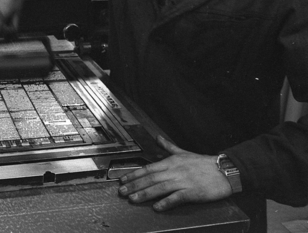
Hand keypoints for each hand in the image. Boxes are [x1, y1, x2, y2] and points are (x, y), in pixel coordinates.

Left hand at [118, 135, 232, 210]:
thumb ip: (168, 147)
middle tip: (121, 192)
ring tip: (132, 199)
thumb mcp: (184, 152)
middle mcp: (174, 171)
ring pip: (159, 187)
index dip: (134, 175)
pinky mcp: (193, 192)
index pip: (148, 169)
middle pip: (150, 178)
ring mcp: (183, 182)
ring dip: (144, 194)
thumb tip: (157, 138)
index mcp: (171, 162)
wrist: (225, 170)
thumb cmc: (204, 162)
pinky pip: (177, 198)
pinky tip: (156, 207)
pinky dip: (166, 202)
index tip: (122, 180)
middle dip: (134, 185)